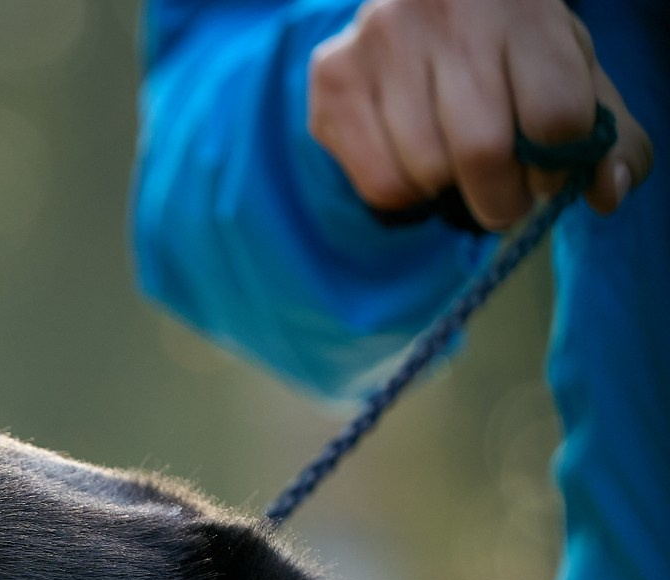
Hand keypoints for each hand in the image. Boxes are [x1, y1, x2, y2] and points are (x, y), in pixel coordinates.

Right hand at [309, 0, 652, 230]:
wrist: (421, 0)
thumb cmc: (504, 45)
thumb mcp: (566, 69)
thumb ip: (603, 132)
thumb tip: (607, 192)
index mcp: (522, 7)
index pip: (554, 115)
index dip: (558, 168)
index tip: (549, 176)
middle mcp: (447, 14)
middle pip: (483, 151)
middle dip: (502, 198)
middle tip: (505, 198)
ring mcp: (381, 43)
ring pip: (426, 172)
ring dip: (448, 191)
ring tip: (453, 166)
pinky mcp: (334, 78)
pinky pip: (378, 181)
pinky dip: (404, 191)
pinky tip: (411, 159)